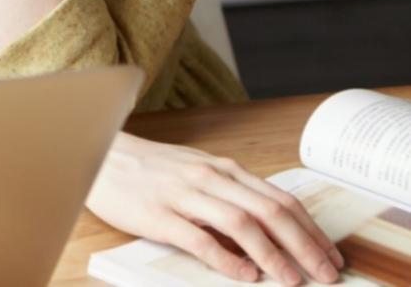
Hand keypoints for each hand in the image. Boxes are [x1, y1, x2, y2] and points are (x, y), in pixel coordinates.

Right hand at [87, 132, 344, 284]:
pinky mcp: (159, 215)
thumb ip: (229, 193)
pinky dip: (227, 260)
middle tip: (325, 274)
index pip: (279, 199)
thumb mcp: (195, 171)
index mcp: (222, 168)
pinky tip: (244, 276)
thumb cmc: (148, 169)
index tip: (330, 255)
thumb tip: (270, 224)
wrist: (98, 156)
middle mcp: (209, 178)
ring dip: (273, 256)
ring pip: (242, 224)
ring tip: (293, 280)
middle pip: (269, 212)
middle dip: (304, 246)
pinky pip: (200, 239)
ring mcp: (183, 195)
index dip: (311, 230)